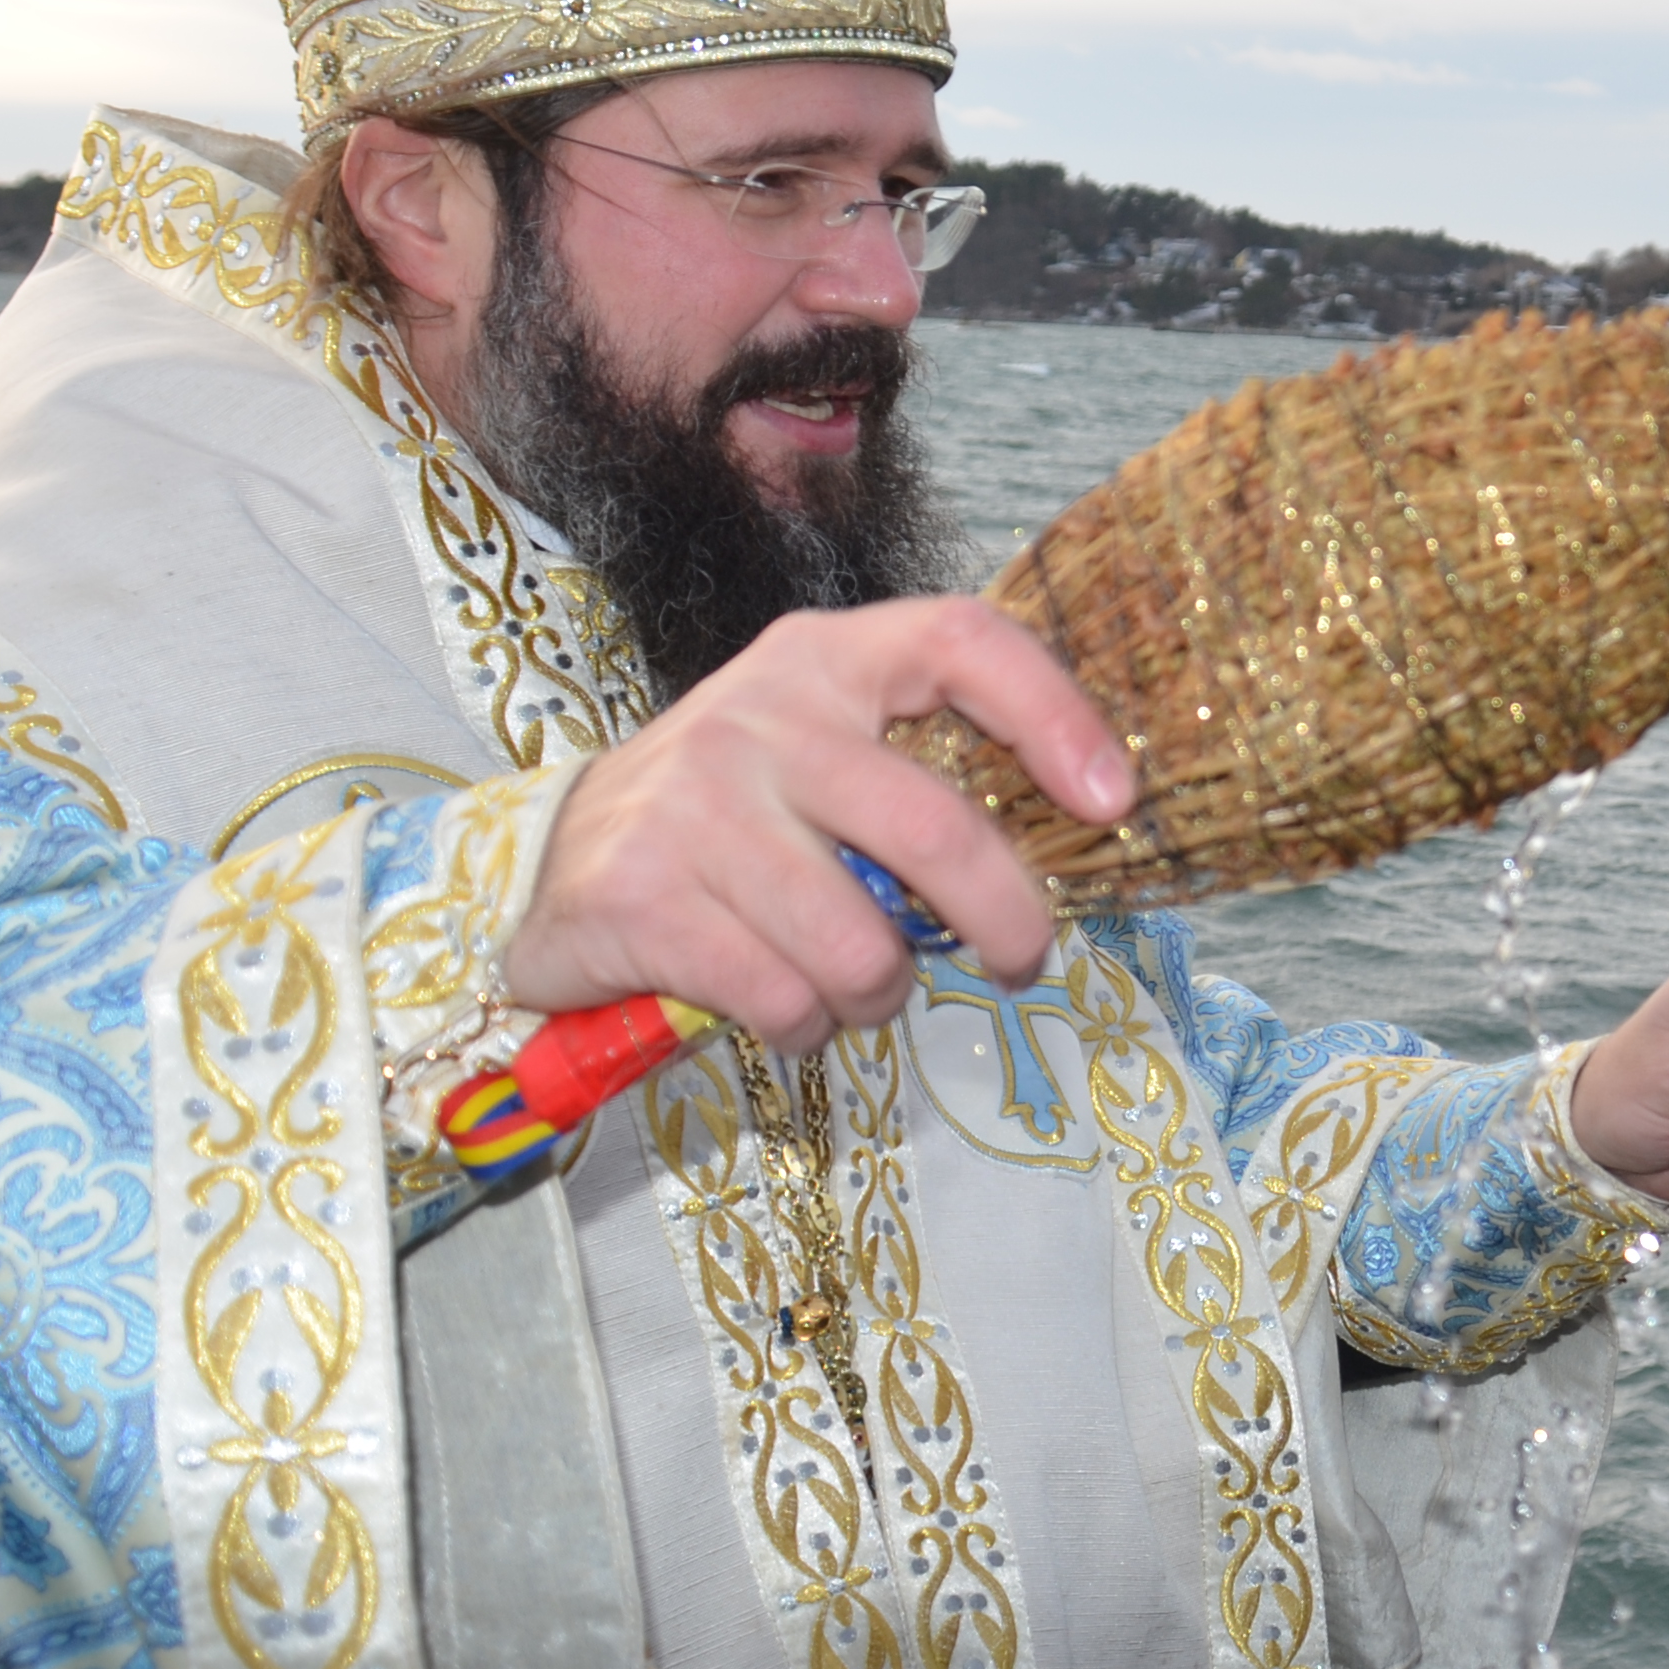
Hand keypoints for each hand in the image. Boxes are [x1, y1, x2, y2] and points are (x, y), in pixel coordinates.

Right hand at [506, 599, 1136, 1046]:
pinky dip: (804, 1027)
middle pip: (935, 832)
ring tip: (850, 986)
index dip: (1055, 715)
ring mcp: (694, 803)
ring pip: (861, 946)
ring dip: (877, 997)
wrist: (552, 863)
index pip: (962, 642)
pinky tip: (779, 1004)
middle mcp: (759, 715)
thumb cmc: (734, 817)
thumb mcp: (824, 757)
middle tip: (1021, 962)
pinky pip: (786, 998)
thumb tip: (1075, 842)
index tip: (1115, 801)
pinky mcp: (640, 895)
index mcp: (824, 659)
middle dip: (1006, 922)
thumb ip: (923, 777)